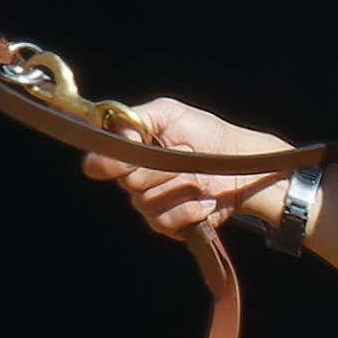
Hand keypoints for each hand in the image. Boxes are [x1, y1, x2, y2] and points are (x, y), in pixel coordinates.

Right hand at [80, 96, 285, 241]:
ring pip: (148, 201)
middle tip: (183, 155)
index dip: (106, 164)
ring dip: (180, 185)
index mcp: (130, 154)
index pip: (99, 164)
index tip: (122, 160)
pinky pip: (166, 221)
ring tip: (198, 176)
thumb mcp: (169, 112)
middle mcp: (135, 182)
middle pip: (129, 182)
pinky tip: (205, 199)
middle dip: (159, 168)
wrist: (238, 162)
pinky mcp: (169, 225)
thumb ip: (137, 118)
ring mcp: (150, 205)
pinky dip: (189, 209)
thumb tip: (119, 134)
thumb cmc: (205, 134)